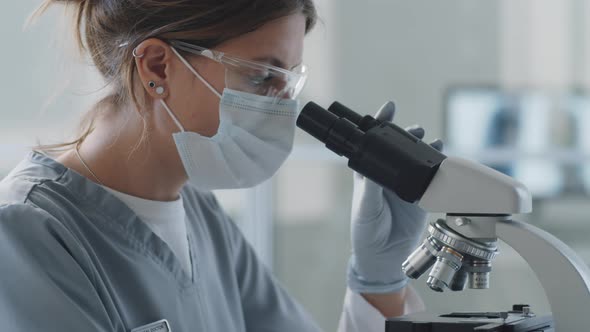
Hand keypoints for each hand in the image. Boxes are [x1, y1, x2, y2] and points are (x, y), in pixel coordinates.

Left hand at [347, 101, 442, 293]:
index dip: (379, 124)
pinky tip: (442, 158)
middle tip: (415, 128)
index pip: (372, 144)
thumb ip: (370, 189)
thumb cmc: (366, 230)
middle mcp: (388, 175)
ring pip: (416, 159)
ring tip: (430, 139)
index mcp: (369, 173)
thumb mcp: (365, 208)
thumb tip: (374, 168)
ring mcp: (405, 185)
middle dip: (407, 134)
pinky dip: (439, 167)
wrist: (383, 256)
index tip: (388, 108)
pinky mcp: (421, 197)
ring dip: (423, 147)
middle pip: (398, 147)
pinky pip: (432, 178)